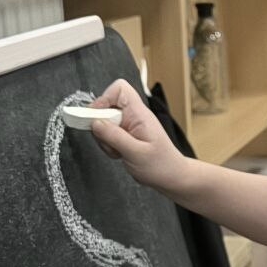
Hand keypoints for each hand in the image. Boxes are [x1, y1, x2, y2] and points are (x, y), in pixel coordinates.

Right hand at [89, 79, 185, 193]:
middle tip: (110, 142)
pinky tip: (119, 154)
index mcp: (139, 114)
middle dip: (101, 126)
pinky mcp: (126, 135)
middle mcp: (134, 116)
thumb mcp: (136, 153)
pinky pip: (108, 134)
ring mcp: (129, 125)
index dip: (104, 98)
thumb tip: (95, 123)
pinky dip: (108, 145)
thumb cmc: (161, 165)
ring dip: (105, 138)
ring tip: (118, 151)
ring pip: (104, 122)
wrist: (171, 177)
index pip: (119, 89)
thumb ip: (114, 137)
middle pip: (106, 107)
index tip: (96, 117)